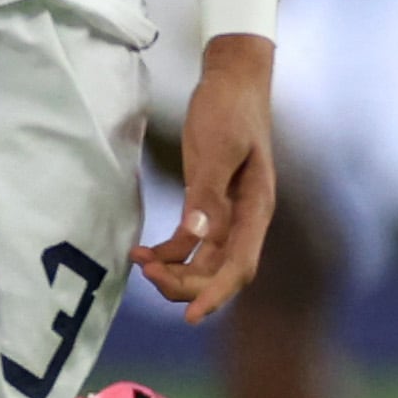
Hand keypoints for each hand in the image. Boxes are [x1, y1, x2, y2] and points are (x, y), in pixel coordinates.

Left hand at [133, 41, 278, 317]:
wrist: (232, 79)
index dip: (215, 295)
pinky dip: (169, 253)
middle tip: (148, 275)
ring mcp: (229, 213)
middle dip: (187, 284)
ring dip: (175, 272)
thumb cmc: (229, 108)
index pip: (240, 266)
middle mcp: (246, 218)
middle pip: (221, 272)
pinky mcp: (211, 204)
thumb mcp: (217, 147)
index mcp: (256, 208)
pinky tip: (143, 252)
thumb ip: (208, 193)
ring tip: (141, 264)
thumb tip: (198, 237)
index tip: (190, 318)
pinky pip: (192, 243)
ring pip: (205, 262)